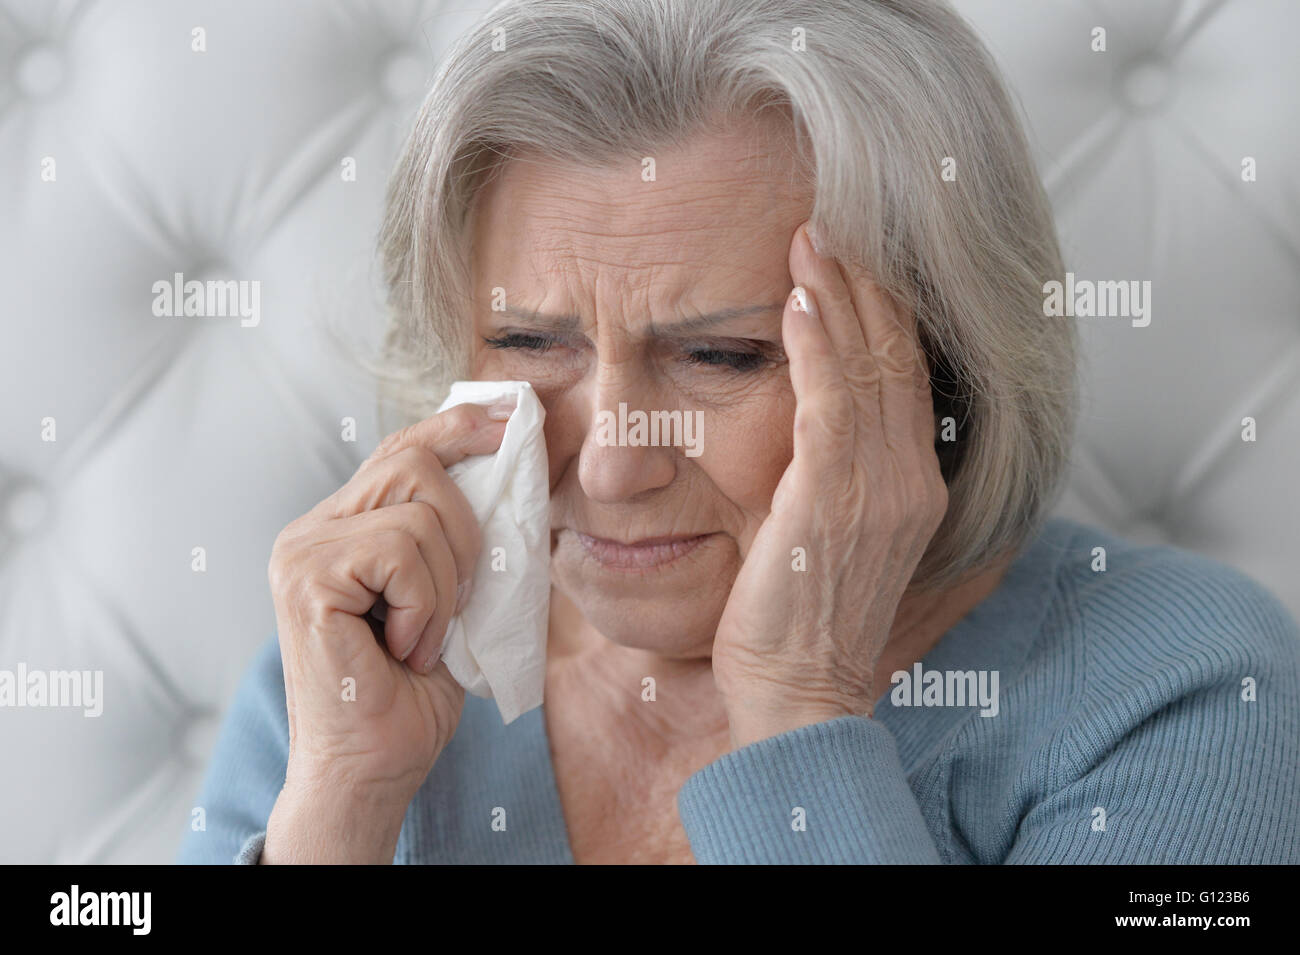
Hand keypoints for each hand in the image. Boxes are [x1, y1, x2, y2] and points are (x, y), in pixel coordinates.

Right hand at [262, 398, 512, 861]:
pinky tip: (401, 649)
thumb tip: (505, 471)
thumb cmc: (411, 693)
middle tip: (460, 597)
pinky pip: (402, 550)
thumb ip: (454, 537)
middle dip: (465, 531)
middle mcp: (311, 529)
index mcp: (341, 528)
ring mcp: (302, 550)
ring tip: (420, 639)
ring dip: (445, 586)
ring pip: (419, 512)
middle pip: (412, 462)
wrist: (374, 768)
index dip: (457, 426)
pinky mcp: (306, 577)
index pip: (402, 450)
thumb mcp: (448, 596)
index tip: (511, 415)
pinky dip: (426, 606)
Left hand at [710, 222, 947, 748]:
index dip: (885, 311)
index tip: (856, 254)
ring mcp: (879, 489)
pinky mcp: (834, 501)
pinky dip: (819, 345)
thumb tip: (816, 428)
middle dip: (866, 282)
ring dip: (840, 295)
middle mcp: (909, 478)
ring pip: (869, 367)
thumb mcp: (833, 536)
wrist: (802, 693)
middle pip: (897, 356)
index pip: (906, 376)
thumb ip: (839, 477)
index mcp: (913, 484)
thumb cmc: (804, 617)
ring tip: (812, 235)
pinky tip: (799, 300)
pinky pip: (831, 403)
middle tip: (833, 216)